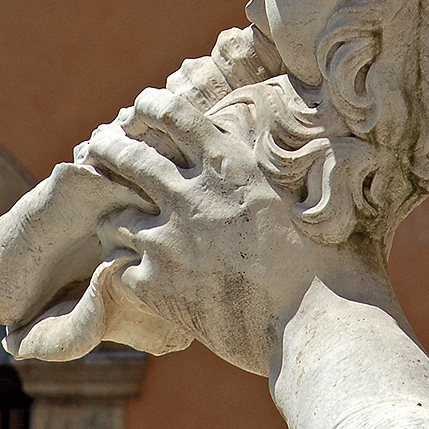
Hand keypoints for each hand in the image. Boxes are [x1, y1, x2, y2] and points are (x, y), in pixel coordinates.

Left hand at [83, 81, 385, 375]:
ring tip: (108, 218)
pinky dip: (120, 268)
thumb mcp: (307, 199)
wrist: (317, 322)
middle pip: (128, 157)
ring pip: (114, 216)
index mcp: (232, 166)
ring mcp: (171, 241)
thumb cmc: (331, 264)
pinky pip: (117, 267)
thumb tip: (296, 150)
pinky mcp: (159, 286)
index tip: (140, 106)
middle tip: (96, 144)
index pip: (174, 115)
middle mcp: (194, 195)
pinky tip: (125, 272)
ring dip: (111, 216)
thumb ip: (278, 174)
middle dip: (107, 147)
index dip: (150, 106)